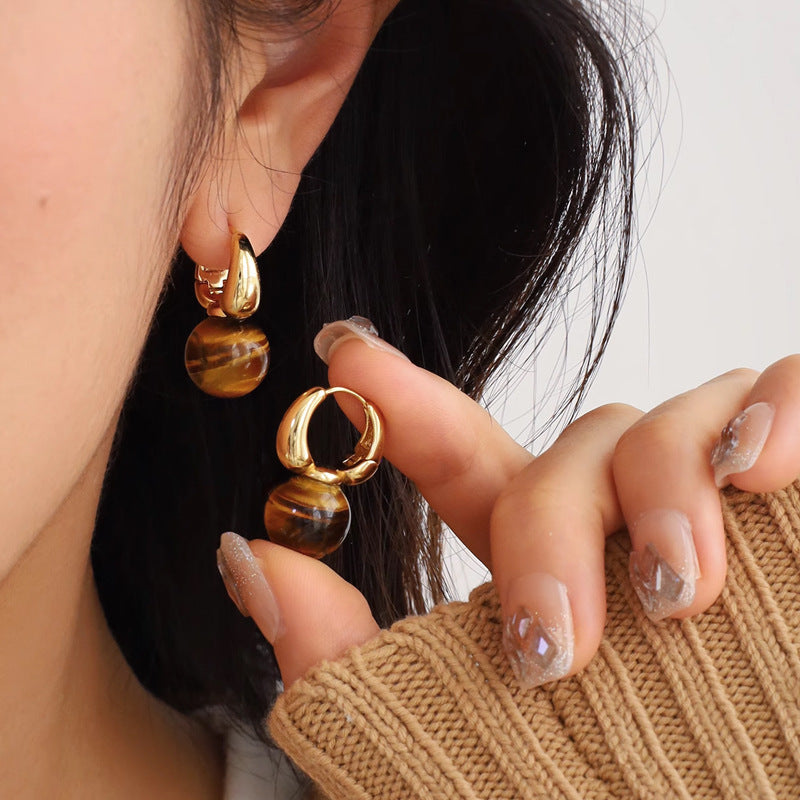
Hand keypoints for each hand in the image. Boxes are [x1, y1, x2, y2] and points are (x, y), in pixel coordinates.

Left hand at [216, 323, 799, 689]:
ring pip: (665, 424)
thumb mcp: (450, 746)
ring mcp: (720, 510)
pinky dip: (776, 412)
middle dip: (551, 531)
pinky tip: (763, 470)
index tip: (342, 352)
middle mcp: (626, 528)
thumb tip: (244, 558)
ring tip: (673, 595)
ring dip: (660, 492)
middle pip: (569, 456)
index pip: (468, 461)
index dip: (404, 401)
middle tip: (554, 644)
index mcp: (547, 571)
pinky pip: (786, 400)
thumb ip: (344, 661)